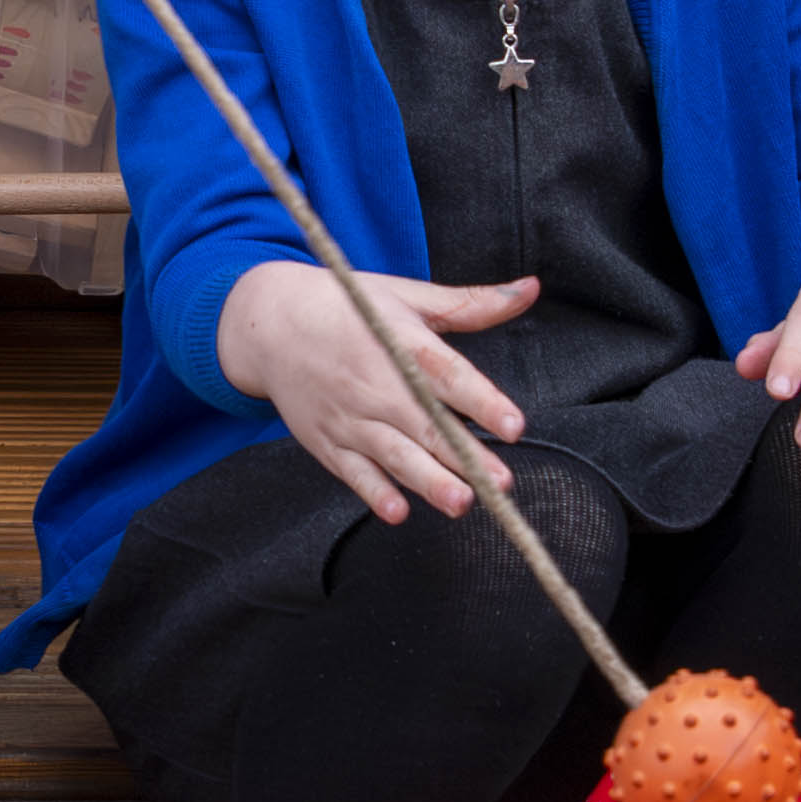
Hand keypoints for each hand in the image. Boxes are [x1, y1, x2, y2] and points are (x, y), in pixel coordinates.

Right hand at [217, 257, 537, 522]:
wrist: (268, 323)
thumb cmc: (346, 307)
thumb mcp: (406, 295)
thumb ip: (471, 303)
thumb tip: (532, 289)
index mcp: (399, 343)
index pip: (447, 375)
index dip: (481, 401)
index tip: (513, 425)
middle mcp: (375, 384)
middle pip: (426, 425)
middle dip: (464, 457)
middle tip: (500, 483)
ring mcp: (349, 417)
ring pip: (394, 456)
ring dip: (428, 482)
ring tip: (461, 503)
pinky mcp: (327, 442)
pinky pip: (353, 472)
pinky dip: (373, 492)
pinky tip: (397, 512)